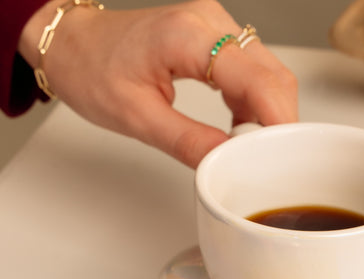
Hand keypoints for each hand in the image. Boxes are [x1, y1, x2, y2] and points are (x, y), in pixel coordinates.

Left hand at [19, 0, 297, 166]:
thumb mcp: (137, 118)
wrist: (74, 45)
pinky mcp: (216, 37)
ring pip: (269, 73)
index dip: (278, 122)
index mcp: (188, 36)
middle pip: (273, 75)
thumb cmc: (93, 70)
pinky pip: (254, 71)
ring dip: (268, 114)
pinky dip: (255, 103)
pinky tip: (238, 126)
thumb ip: (188, 142)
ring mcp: (216, 25)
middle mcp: (210, 22)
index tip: (282, 157)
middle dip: (279, 122)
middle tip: (267, 161)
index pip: (258, 81)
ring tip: (248, 146)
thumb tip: (228, 162)